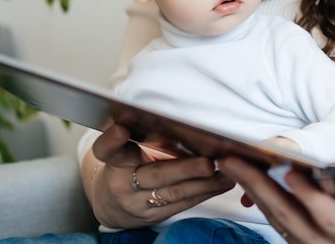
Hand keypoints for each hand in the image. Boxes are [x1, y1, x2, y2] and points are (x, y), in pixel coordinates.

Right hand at [86, 124, 235, 228]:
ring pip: (175, 193)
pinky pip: (183, 203)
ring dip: (205, 183)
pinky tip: (223, 183)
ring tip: (226, 173)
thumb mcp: (125, 151)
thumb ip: (142, 137)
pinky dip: (205, 192)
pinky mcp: (154, 215)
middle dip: (186, 169)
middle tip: (208, 163)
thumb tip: (179, 119)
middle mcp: (123, 184)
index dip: (112, 141)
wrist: (112, 205)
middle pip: (155, 175)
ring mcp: (138, 203)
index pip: (108, 151)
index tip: (121, 129)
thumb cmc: (126, 168)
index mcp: (115, 161)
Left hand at [218, 156, 334, 243]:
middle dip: (259, 186)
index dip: (310, 196)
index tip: (291, 172)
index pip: (328, 219)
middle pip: (286, 215)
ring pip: (271, 216)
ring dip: (249, 187)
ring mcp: (302, 242)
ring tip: (229, 162)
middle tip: (234, 161)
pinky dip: (253, 194)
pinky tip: (240, 174)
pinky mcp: (291, 236)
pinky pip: (269, 216)